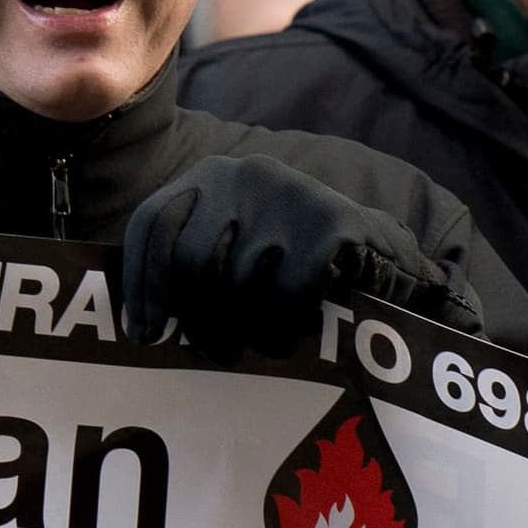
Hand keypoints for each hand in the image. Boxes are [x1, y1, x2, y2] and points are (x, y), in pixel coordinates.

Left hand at [122, 155, 476, 360]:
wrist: (386, 257)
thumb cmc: (294, 264)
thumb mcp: (236, 246)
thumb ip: (192, 262)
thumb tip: (142, 320)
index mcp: (211, 176)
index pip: (152, 225)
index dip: (141, 286)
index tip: (144, 335)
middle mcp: (245, 174)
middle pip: (191, 260)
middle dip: (199, 319)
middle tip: (217, 352)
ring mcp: (289, 195)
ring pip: (240, 284)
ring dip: (250, 330)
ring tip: (266, 339)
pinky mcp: (329, 223)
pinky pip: (285, 296)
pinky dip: (286, 328)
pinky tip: (295, 332)